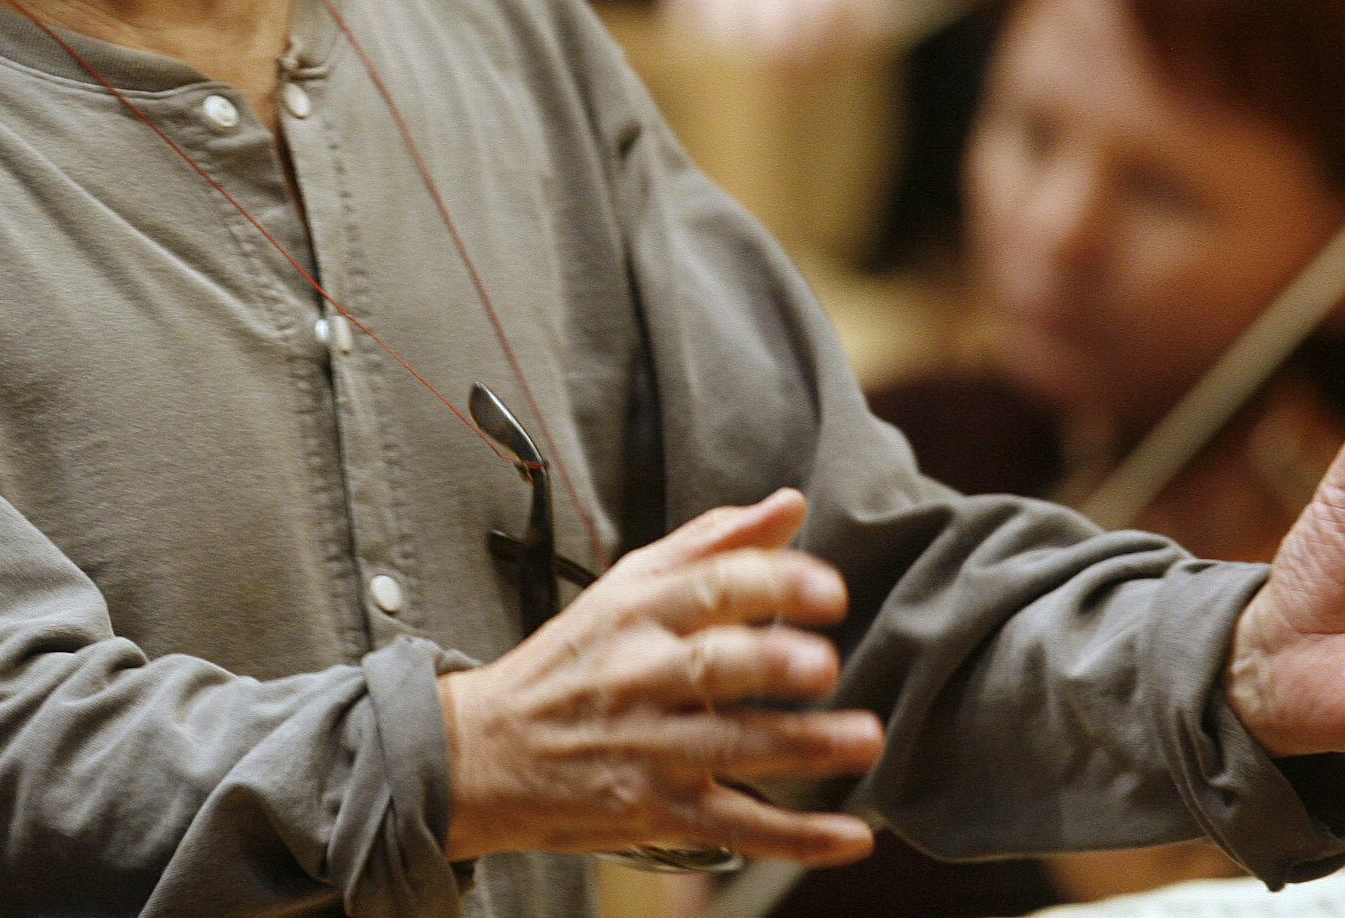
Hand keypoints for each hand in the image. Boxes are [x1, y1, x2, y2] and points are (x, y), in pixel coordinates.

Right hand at [438, 489, 884, 863]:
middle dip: (772, 663)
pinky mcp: (654, 810)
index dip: (774, 584)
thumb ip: (713, 544)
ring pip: (732, 746)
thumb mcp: (626, 588)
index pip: (709, 586)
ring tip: (864, 739)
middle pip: (714, 665)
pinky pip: (734, 825)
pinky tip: (850, 838)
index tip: (831, 591)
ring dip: (803, 746)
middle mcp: (640, 675)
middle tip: (825, 665)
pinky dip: (795, 838)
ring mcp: (647, 747)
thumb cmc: (571, 663)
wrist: (480, 753)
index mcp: (637, 611)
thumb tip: (791, 506)